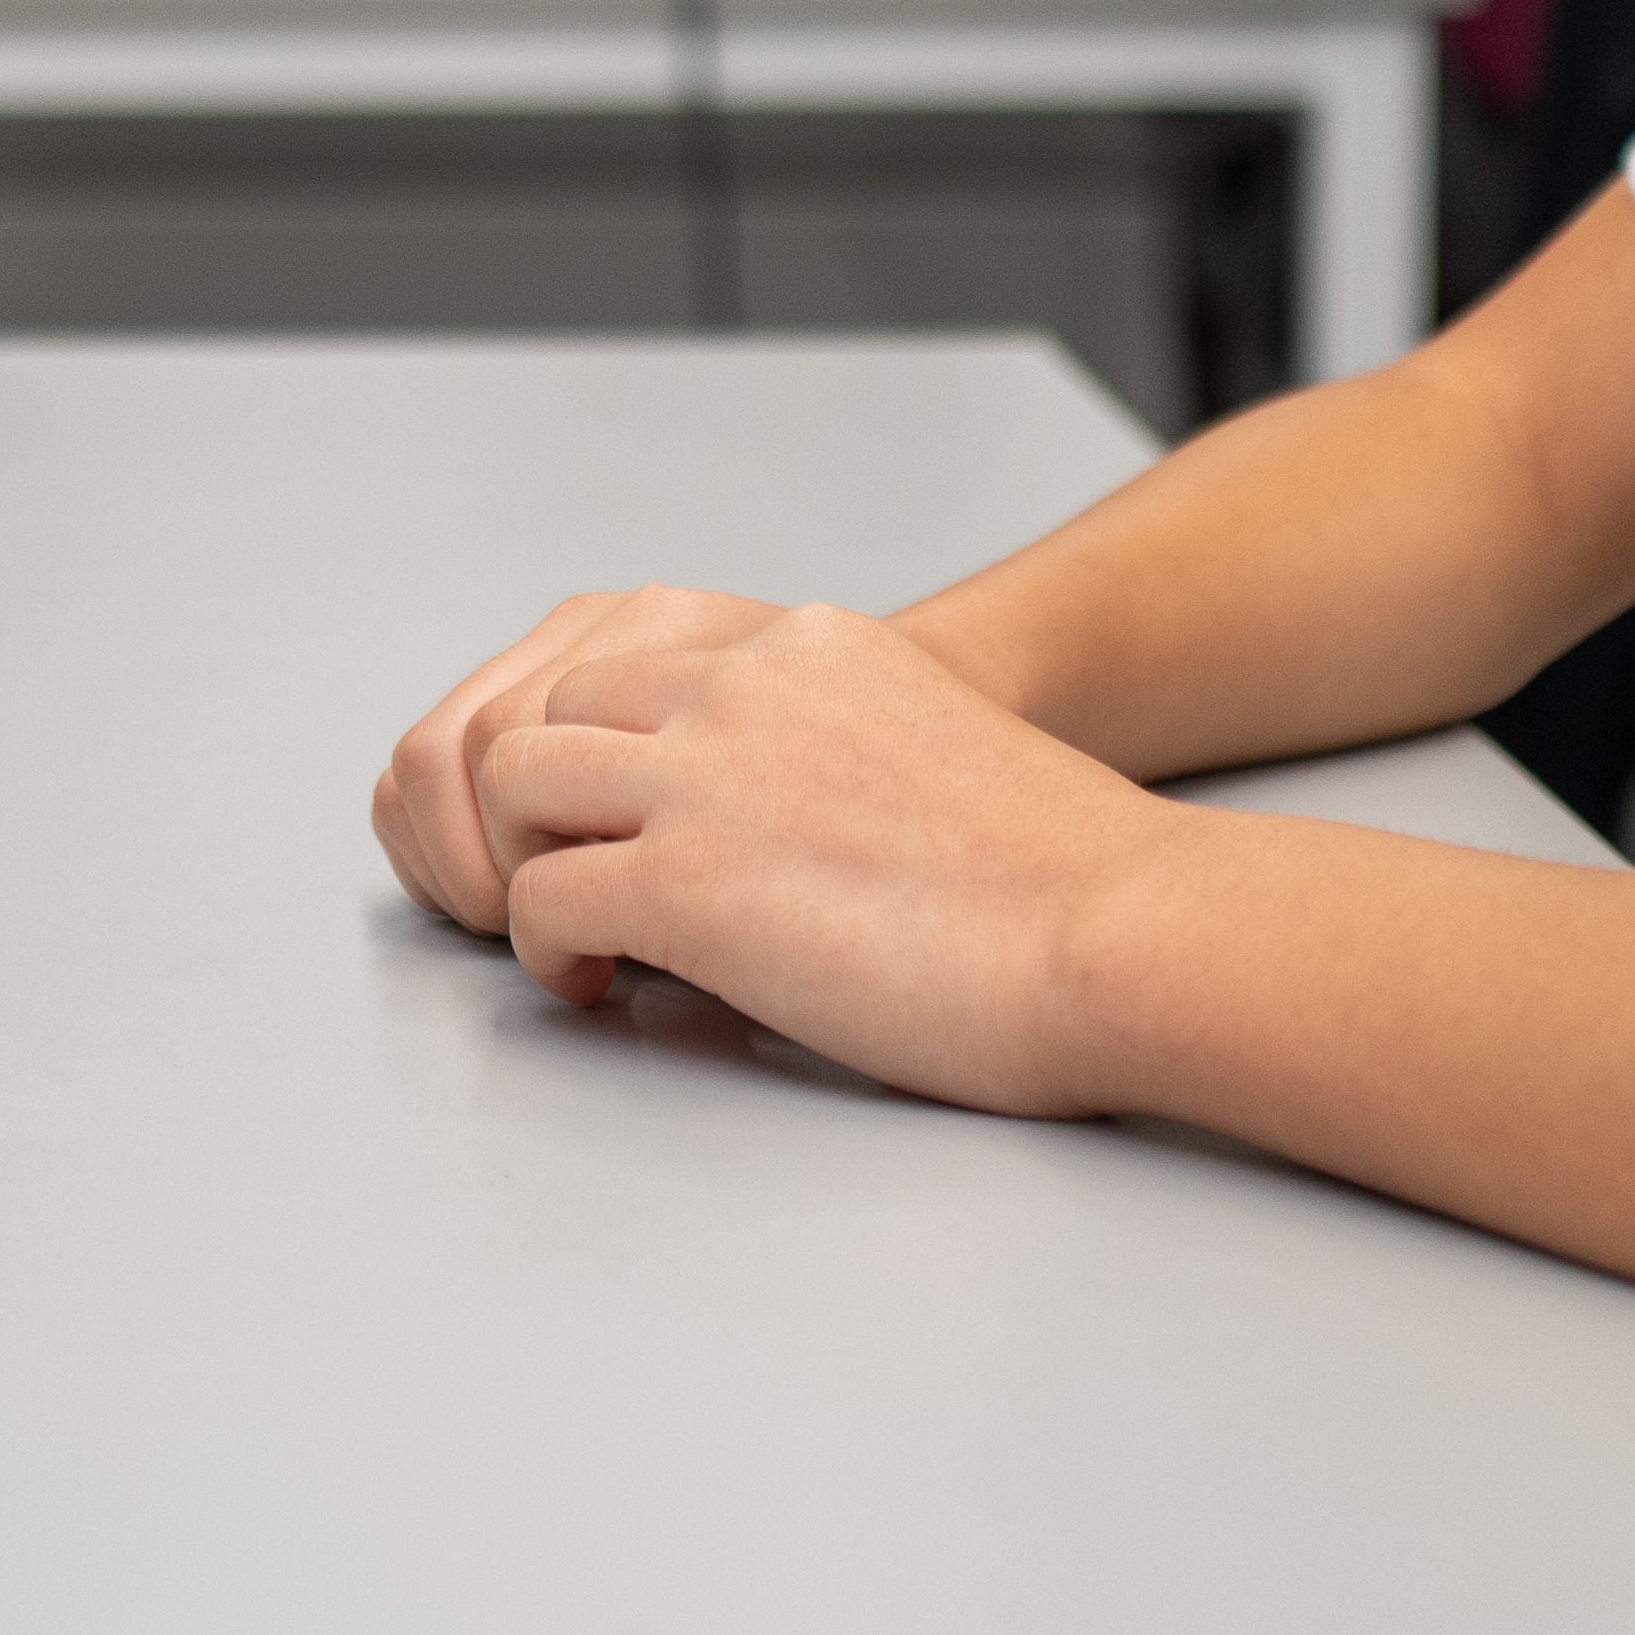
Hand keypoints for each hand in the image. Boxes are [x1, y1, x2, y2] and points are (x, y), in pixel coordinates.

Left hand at [380, 596, 1171, 1123]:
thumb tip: (792, 821)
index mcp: (808, 646)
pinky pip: (539, 903)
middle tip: (574, 888)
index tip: (623, 827)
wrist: (1121, 931)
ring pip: (513, 785)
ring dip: (522, 865)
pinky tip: (601, 988)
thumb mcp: (932, 743)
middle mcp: (743, 685)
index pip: (631, 663)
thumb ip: (839, 748)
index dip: (605, 755)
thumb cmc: (1065, 879)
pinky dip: (547, 955)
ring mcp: (706, 777)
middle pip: (551, 711)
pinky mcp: (686, 883)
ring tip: (572, 939)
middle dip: (540, 807)